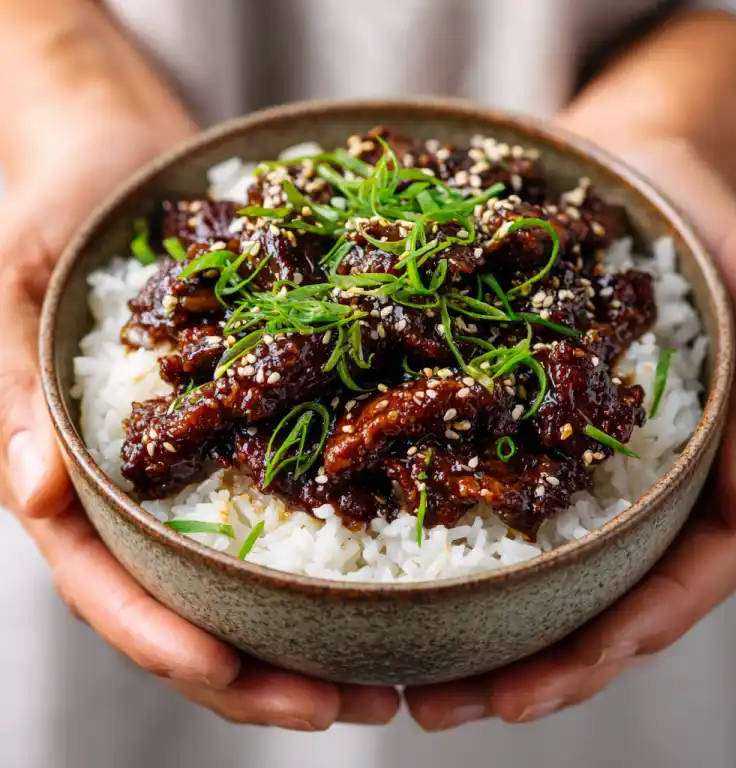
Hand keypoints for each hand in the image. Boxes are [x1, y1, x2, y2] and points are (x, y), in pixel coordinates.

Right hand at [0, 101, 398, 729]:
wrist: (121, 157)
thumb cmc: (56, 210)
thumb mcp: (17, 284)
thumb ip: (14, 387)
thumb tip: (29, 486)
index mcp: (72, 472)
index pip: (108, 585)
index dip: (167, 643)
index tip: (240, 681)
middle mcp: (141, 486)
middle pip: (190, 606)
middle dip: (261, 671)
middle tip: (352, 705)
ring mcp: (199, 460)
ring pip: (246, 573)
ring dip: (309, 633)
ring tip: (387, 675)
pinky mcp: (249, 424)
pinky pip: (290, 496)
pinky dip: (336, 543)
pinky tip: (398, 570)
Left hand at [405, 134, 735, 728]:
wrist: (621, 161)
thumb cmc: (695, 221)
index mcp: (686, 471)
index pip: (668, 586)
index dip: (610, 646)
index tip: (531, 691)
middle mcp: (616, 480)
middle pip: (582, 600)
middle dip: (521, 665)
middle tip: (437, 709)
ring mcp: (556, 456)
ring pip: (523, 564)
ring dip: (466, 628)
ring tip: (393, 675)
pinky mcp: (502, 417)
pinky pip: (469, 484)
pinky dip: (430, 534)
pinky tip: (375, 566)